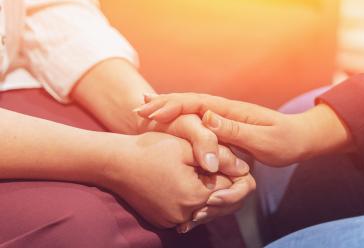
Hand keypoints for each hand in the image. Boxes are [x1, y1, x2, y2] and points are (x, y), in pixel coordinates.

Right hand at [99, 132, 254, 229]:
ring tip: (199, 171)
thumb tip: (245, 168)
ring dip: (208, 191)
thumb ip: (220, 157)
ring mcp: (172, 220)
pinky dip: (192, 200)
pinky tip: (186, 182)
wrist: (116, 162)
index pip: (231, 186)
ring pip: (206, 209)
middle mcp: (185, 214)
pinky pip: (189, 213)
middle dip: (223, 183)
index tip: (225, 157)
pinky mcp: (163, 221)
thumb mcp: (187, 146)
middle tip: (212, 163)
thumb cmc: (151, 149)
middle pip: (221, 203)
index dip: (232, 170)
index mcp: (195, 195)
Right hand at [135, 93, 351, 165]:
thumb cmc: (285, 142)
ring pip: (189, 108)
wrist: (299, 139)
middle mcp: (223, 110)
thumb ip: (236, 130)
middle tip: (138, 109)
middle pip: (188, 101)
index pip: (197, 103)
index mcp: (231, 111)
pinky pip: (195, 119)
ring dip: (166, 108)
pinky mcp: (222, 126)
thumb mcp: (265, 140)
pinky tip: (166, 121)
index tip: (154, 112)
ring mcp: (222, 117)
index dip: (174, 106)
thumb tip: (206, 118)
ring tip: (143, 110)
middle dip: (163, 103)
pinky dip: (178, 117)